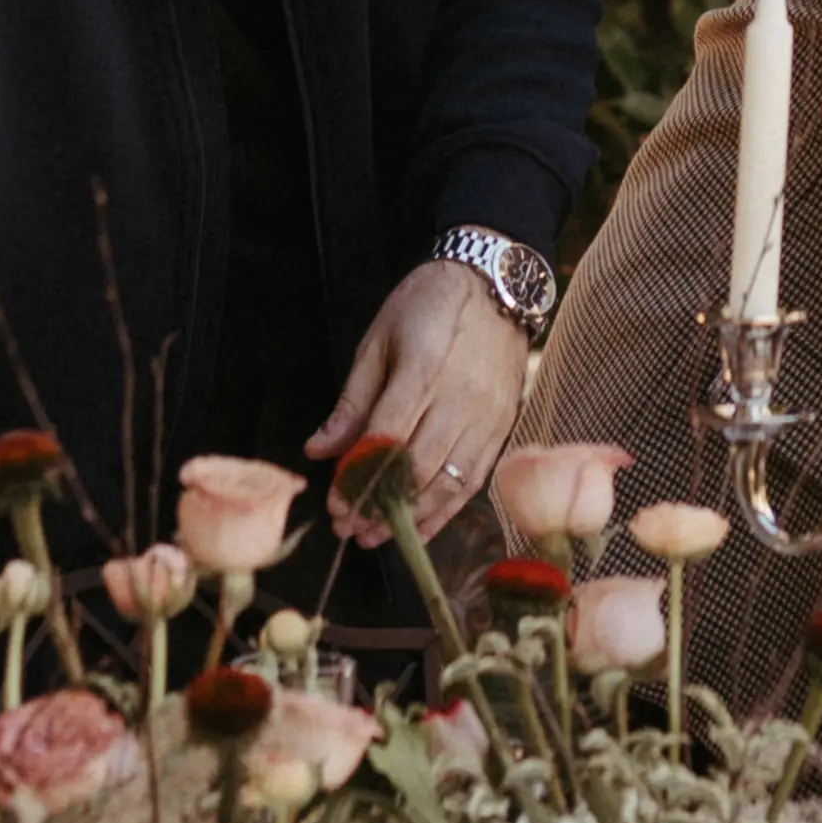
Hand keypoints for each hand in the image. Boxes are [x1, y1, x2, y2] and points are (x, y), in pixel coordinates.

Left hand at [311, 263, 529, 537]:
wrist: (495, 285)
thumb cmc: (427, 305)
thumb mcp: (378, 340)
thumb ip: (352, 401)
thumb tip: (319, 449)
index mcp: (424, 367)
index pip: (387, 437)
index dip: (358, 477)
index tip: (335, 505)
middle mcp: (461, 396)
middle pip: (418, 468)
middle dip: (379, 506)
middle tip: (347, 529)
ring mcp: (487, 416)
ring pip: (448, 482)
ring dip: (410, 518)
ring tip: (375, 537)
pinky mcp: (502, 427)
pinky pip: (474, 480)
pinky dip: (445, 510)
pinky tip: (419, 528)